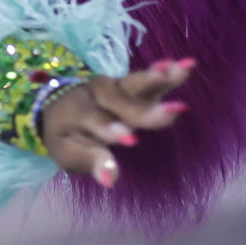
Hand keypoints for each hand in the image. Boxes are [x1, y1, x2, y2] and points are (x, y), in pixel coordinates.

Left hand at [41, 58, 193, 186]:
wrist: (58, 107)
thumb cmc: (66, 136)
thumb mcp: (68, 153)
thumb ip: (90, 162)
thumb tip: (110, 180)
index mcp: (76, 112)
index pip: (94, 120)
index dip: (110, 129)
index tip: (130, 139)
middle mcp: (95, 95)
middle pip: (120, 100)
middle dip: (145, 109)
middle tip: (173, 112)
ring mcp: (112, 86)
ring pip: (135, 84)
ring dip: (157, 79)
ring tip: (180, 71)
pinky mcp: (128, 85)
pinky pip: (147, 79)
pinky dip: (166, 73)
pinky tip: (187, 65)